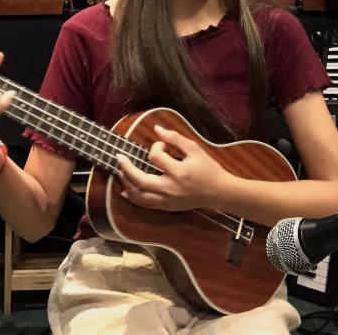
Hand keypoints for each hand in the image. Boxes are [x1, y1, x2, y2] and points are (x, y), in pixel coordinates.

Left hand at [115, 125, 230, 211]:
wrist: (218, 192)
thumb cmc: (207, 168)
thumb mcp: (195, 149)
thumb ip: (175, 138)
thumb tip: (156, 129)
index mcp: (178, 172)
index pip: (156, 157)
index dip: (156, 146)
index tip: (162, 144)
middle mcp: (170, 188)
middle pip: (141, 181)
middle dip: (127, 168)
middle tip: (118, 157)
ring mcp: (167, 200)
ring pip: (140, 196)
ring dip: (126, 183)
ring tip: (119, 171)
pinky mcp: (167, 207)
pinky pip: (145, 205)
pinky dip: (133, 197)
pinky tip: (125, 190)